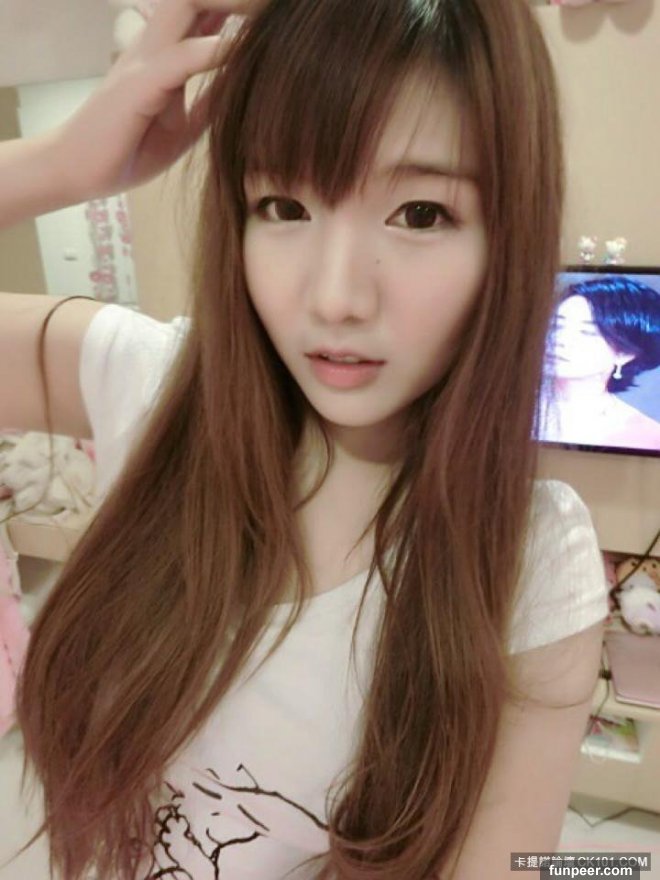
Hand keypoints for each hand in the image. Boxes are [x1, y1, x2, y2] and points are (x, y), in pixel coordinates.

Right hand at [50, 0, 269, 202]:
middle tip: (278, 4)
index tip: (277, 10)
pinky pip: (181, 58)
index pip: (207, 11)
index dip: (239, 5)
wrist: (78, 171)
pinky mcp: (138, 84)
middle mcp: (155, 45)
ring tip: (267, 10)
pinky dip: (214, 51)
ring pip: (187, 6)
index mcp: (167, 53)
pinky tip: (242, 50)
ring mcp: (145, 60)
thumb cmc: (128, 149)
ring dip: (229, 4)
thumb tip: (242, 91)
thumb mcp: (184, 127)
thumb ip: (210, 105)